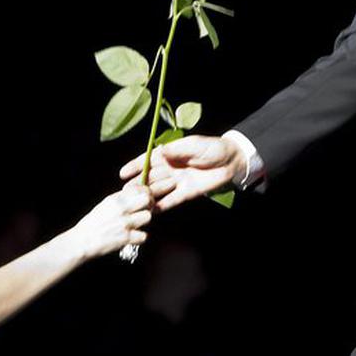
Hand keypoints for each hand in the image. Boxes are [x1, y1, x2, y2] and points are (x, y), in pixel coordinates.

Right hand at [66, 180, 161, 258]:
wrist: (81, 241)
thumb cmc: (91, 225)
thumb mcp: (104, 206)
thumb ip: (120, 200)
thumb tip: (135, 196)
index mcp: (115, 199)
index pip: (139, 188)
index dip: (146, 193)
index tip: (145, 198)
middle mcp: (121, 208)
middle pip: (147, 199)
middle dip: (149, 205)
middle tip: (144, 211)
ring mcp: (124, 223)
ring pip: (148, 217)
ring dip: (144, 222)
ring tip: (136, 225)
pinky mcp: (126, 238)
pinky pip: (144, 236)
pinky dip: (139, 238)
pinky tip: (132, 238)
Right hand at [119, 134, 245, 211]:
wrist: (232, 161)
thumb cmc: (212, 148)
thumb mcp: (194, 145)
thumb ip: (177, 150)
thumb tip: (159, 151)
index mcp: (170, 154)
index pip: (148, 160)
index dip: (135, 166)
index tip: (123, 173)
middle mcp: (171, 168)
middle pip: (151, 177)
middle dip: (138, 184)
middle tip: (124, 193)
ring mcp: (178, 181)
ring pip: (159, 189)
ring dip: (147, 195)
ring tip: (134, 203)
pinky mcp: (187, 193)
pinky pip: (172, 200)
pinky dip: (163, 205)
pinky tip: (153, 211)